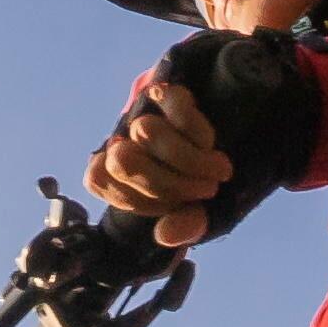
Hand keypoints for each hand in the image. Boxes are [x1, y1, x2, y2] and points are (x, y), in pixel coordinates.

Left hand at [88, 70, 233, 246]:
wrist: (229, 131)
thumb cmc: (201, 182)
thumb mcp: (195, 211)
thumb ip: (184, 225)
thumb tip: (164, 236)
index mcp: (112, 171)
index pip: (99, 180)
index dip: (140, 201)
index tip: (175, 207)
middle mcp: (122, 139)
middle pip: (123, 161)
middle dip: (170, 184)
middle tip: (206, 192)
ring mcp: (142, 112)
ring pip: (146, 132)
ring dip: (190, 160)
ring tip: (218, 172)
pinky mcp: (167, 91)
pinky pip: (174, 105)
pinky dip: (197, 131)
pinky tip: (210, 144)